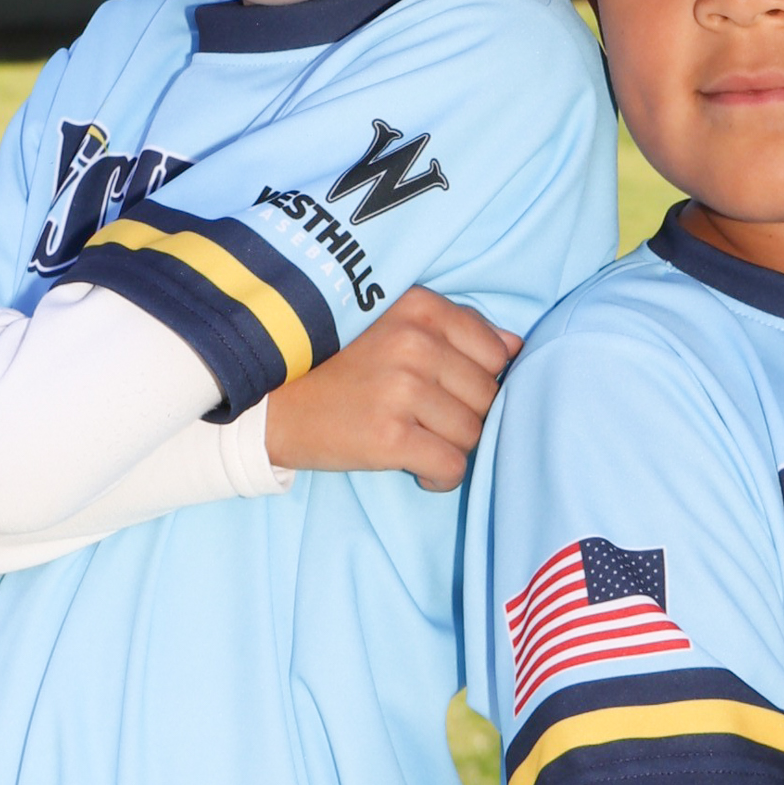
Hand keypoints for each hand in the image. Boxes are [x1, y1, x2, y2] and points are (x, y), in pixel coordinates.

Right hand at [265, 287, 519, 490]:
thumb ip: (454, 328)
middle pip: (487, 396)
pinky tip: (416, 467)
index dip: (478, 380)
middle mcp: (416, 343)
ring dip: (451, 447)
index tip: (448, 391)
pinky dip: (440, 476)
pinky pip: (452, 466)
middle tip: (426, 421)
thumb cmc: (333, 363)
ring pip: (472, 434)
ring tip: (417, 441)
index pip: (495, 352)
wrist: (268, 403)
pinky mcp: (389, 436)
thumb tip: (515, 346)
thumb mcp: (389, 323)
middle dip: (465, 416)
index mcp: (420, 308)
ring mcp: (403, 390)